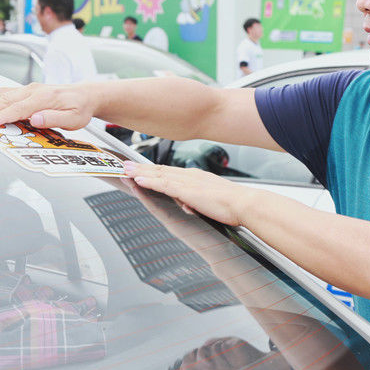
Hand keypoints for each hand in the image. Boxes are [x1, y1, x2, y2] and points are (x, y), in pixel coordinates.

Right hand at [0, 83, 95, 129]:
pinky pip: (6, 90)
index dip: (2, 115)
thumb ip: (54, 119)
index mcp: (45, 98)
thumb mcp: (74, 119)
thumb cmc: (80, 109)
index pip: (20, 109)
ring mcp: (30, 89)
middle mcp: (35, 91)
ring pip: (4, 94)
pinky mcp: (28, 90)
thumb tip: (36, 119)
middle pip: (7, 100)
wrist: (86, 95)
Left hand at [123, 161, 252, 226]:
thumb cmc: (233, 204)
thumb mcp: (211, 198)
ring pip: (158, 174)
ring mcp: (188, 183)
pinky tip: (138, 180)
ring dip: (140, 172)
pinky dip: (150, 181)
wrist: (244, 204)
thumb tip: (188, 204)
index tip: (141, 167)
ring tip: (125, 170)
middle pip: (160, 169)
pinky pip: (164, 185)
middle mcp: (190, 176)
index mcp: (196, 177)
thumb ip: (197, 200)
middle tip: (125, 165)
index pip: (169, 171)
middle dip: (141, 167)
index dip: (153, 169)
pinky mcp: (188, 191)